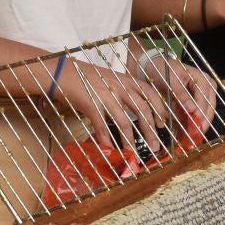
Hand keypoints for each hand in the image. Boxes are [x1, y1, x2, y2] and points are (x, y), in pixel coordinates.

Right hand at [55, 57, 173, 153]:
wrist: (61, 71)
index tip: (162, 123)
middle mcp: (119, 87)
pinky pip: (102, 126)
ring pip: (124, 122)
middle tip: (154, 146)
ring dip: (129, 140)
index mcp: (126, 79)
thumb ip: (123, 90)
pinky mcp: (91, 105)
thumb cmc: (85, 76)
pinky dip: (106, 139)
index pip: (150, 93)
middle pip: (142, 110)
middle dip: (150, 130)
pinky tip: (109, 148)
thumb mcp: (110, 78)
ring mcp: (105, 96)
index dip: (159, 109)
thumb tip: (135, 110)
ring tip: (132, 153)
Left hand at [134, 51, 217, 137]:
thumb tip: (193, 109)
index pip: (205, 100)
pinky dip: (189, 123)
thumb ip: (181, 94)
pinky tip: (183, 133)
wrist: (153, 67)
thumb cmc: (163, 70)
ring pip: (203, 114)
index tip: (196, 127)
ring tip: (188, 138)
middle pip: (208, 109)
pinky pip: (194, 114)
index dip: (201, 115)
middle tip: (194, 137)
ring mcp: (201, 95)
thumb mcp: (171, 81)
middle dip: (201, 123)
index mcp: (202, 79)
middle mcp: (206, 87)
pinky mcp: (194, 102)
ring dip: (195, 125)